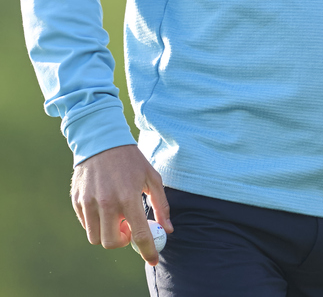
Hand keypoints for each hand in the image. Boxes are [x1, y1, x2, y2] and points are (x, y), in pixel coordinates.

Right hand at [70, 144, 172, 265]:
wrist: (102, 140)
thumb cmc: (131, 159)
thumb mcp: (151, 177)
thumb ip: (161, 205)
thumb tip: (168, 229)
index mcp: (128, 197)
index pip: (139, 234)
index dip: (148, 251)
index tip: (153, 260)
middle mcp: (106, 202)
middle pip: (111, 243)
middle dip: (122, 241)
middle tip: (128, 227)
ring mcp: (88, 202)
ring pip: (95, 238)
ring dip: (107, 234)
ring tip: (115, 216)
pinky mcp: (76, 200)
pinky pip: (86, 224)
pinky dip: (96, 223)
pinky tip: (104, 207)